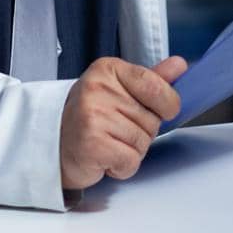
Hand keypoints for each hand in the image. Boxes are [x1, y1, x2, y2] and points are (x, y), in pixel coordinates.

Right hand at [59, 54, 187, 189]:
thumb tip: (179, 65)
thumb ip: (151, 79)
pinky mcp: (92, 144)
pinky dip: (122, 167)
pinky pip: (131, 161)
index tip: (161, 110)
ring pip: (143, 142)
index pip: (156, 85)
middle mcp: (98, 89)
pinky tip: (105, 158)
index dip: (167, 104)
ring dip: (131, 150)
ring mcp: (93, 116)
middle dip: (142, 131)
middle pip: (152, 119)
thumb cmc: (89, 118)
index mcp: (108, 70)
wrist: (53, 145)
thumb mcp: (119, 90)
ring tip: (108, 142)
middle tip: (116, 129)